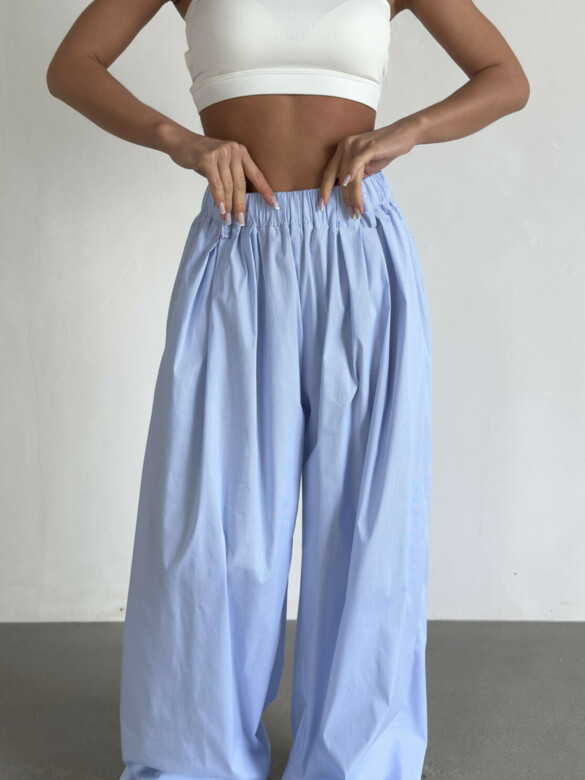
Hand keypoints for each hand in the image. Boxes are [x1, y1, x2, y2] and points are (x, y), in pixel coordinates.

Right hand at [164, 127, 278, 225]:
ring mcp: (221, 153)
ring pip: (228, 186)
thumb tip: (240, 201)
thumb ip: (231, 177)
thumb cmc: (203, 157)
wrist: (181, 141)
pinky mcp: (208, 158)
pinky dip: (218, 198)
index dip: (266, 191)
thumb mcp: (222, 164)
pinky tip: (221, 210)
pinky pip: (216, 184)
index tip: (274, 205)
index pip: (257, 175)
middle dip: (242, 205)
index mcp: (241, 152)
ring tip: (228, 220)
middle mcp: (234, 150)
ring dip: (228, 206)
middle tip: (242, 221)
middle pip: (241, 184)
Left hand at [318, 118, 418, 218]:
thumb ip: (355, 176)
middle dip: (330, 193)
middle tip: (325, 209)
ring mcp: (357, 145)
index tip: (320, 205)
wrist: (403, 134)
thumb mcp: (366, 166)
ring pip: (348, 174)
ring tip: (355, 210)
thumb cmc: (384, 151)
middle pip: (334, 173)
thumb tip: (347, 191)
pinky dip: (352, 172)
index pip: (329, 172)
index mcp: (343, 150)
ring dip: (351, 195)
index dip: (324, 189)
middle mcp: (346, 146)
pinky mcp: (369, 146)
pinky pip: (358, 161)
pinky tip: (348, 183)